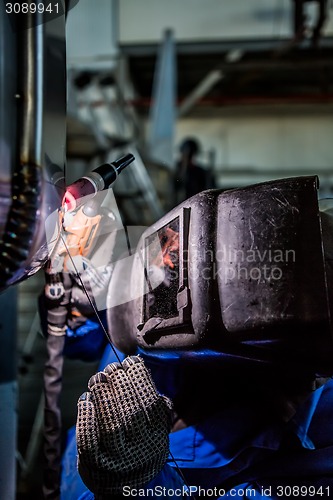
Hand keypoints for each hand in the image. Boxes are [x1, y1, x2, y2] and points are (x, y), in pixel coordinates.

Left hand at [76, 356, 171, 496]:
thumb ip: (151, 400)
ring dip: (103, 396)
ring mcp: (116, 459)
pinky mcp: (94, 465)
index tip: (130, 361)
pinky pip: (89, 439)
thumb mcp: (154, 427)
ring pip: (110, 424)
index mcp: (158, 437)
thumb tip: (138, 367)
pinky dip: (86, 415)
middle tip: (112, 368)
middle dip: (120, 383)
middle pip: (131, 412)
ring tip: (98, 378)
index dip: (140, 379)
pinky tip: (86, 399)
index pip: (151, 403)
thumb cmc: (140, 445)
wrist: (125, 488)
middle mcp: (140, 450)